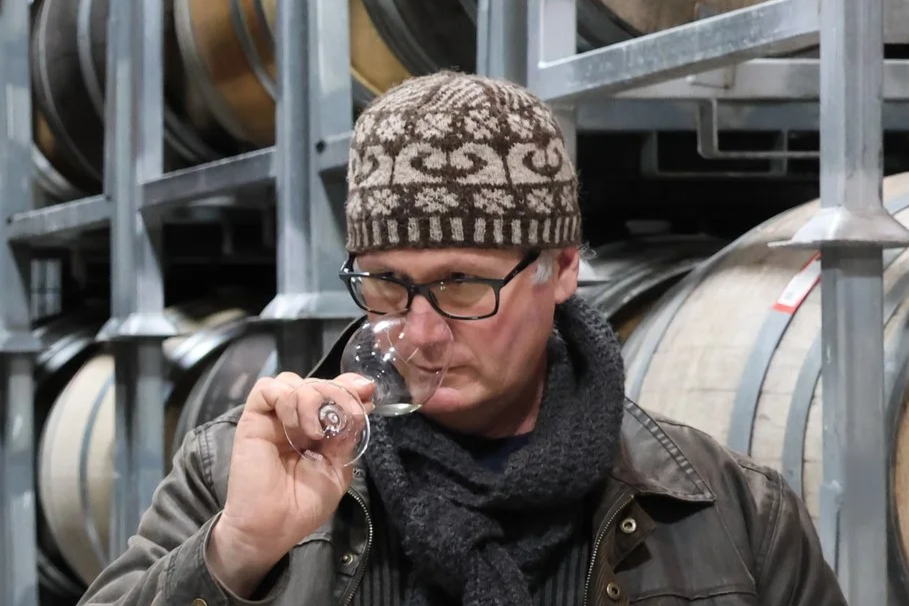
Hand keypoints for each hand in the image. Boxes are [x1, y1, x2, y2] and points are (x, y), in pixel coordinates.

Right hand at [207, 372, 374, 595]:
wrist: (273, 528)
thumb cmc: (304, 504)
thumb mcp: (338, 468)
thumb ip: (348, 434)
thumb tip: (364, 401)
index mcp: (317, 426)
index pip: (332, 390)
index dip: (350, 385)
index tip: (367, 390)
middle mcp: (295, 417)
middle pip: (316, 381)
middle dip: (336, 392)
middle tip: (345, 417)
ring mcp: (273, 417)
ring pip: (292, 380)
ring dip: (312, 399)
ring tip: (316, 433)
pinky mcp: (253, 420)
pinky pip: (267, 389)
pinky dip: (288, 400)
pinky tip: (298, 428)